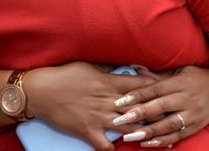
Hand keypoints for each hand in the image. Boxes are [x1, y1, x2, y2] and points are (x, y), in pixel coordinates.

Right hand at [24, 62, 156, 150]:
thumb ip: (108, 69)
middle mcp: (109, 101)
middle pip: (141, 108)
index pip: (141, 86)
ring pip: (128, 127)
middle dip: (155, 112)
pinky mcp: (88, 131)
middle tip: (168, 116)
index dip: (155, 88)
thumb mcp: (89, 66)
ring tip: (153, 135)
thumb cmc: (64, 75)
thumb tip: (120, 67)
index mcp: (110, 83)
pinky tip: (119, 148)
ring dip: (141, 131)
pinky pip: (105, 145)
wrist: (41, 91)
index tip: (165, 90)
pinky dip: (112, 149)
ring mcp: (99, 118)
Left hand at [110, 66, 208, 147]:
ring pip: (168, 124)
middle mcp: (187, 98)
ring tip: (130, 137)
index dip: (138, 94)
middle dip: (139, 114)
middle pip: (161, 106)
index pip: (156, 89)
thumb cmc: (194, 78)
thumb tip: (136, 68)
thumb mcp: (179, 71)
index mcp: (181, 82)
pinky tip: (147, 143)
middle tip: (120, 119)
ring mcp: (193, 114)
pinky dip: (162, 141)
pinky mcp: (196, 126)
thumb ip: (158, 75)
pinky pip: (178, 136)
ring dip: (148, 131)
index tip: (120, 100)